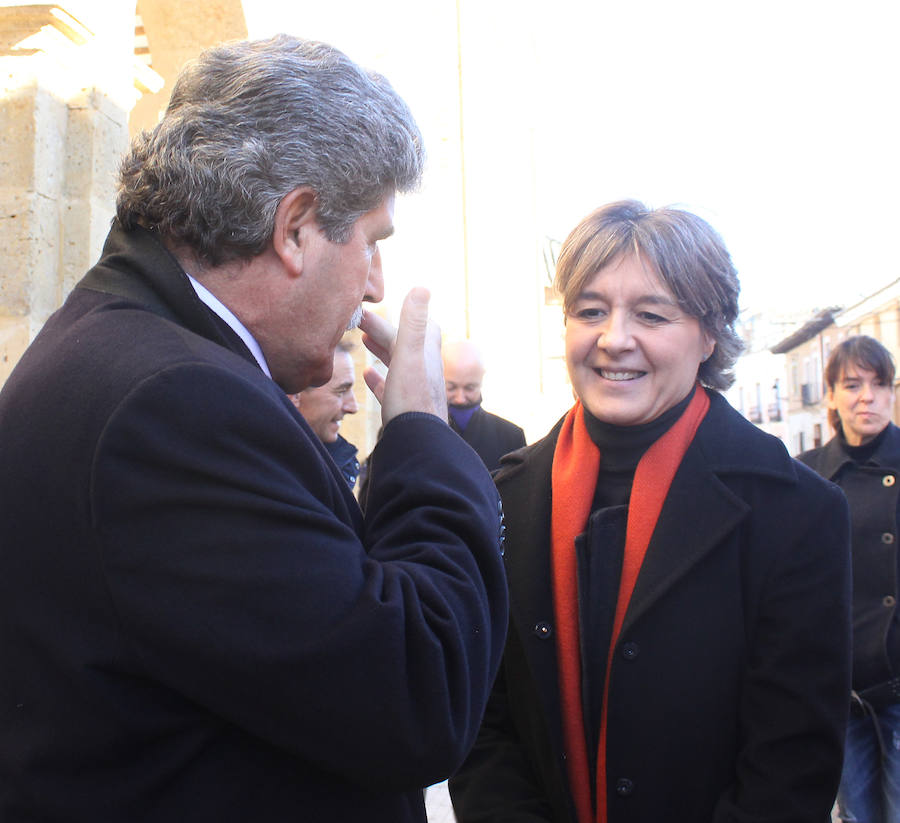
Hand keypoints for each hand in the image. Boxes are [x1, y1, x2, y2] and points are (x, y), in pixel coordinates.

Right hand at [359, 288, 447, 425]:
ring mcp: (413, 390)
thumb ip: (413, 323)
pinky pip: (390, 388)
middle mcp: (423, 370)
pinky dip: (379, 378)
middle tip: (359, 320)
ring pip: (398, 363)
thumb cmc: (411, 398)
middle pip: (403, 343)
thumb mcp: (410, 355)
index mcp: (425, 354)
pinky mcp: (403, 408)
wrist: (416, 442)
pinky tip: (367, 375)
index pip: (418, 325)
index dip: (401, 313)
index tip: (378, 306)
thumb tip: (422, 287)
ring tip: (364, 340)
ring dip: (382, 349)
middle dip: (383, 330)